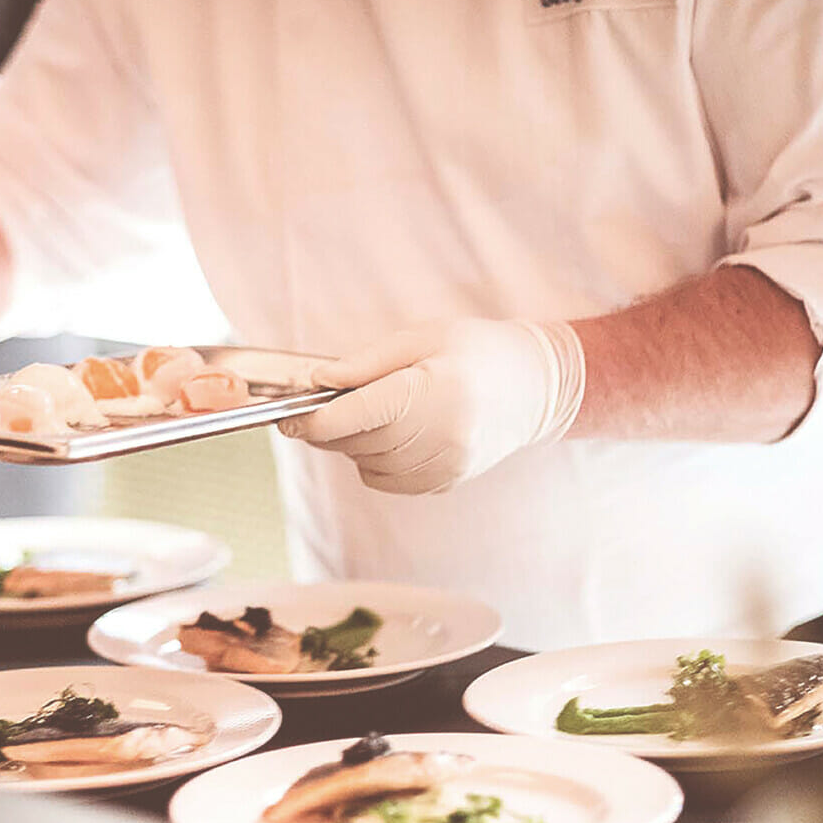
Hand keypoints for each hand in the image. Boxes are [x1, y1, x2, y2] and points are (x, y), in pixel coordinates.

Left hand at [278, 318, 584, 493]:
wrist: (536, 387)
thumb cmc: (476, 352)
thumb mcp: (421, 339)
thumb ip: (365, 365)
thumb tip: (316, 383)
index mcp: (432, 391)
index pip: (355, 416)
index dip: (313, 420)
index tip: (286, 417)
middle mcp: (440, 435)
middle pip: (356, 443)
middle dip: (328, 429)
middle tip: (319, 409)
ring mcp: (444, 465)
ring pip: (366, 464)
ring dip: (352, 444)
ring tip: (370, 414)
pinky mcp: (445, 483)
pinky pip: (386, 480)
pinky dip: (374, 461)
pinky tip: (393, 435)